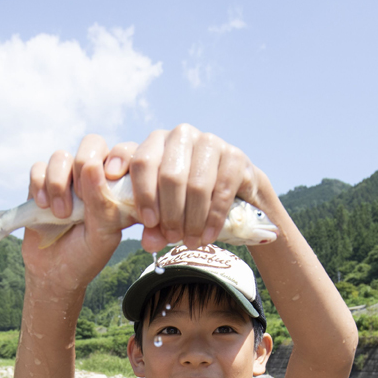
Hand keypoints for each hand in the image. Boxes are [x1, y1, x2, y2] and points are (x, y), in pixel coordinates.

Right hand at [22, 136, 136, 289]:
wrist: (55, 273)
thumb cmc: (86, 255)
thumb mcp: (102, 235)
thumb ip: (102, 203)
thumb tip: (91, 166)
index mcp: (117, 186)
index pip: (125, 152)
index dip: (120, 157)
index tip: (113, 176)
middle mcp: (93, 176)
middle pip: (91, 143)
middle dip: (84, 164)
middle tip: (81, 196)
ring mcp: (66, 179)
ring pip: (61, 155)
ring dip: (59, 182)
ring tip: (61, 212)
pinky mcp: (41, 184)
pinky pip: (38, 168)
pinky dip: (40, 184)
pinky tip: (44, 206)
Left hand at [128, 124, 263, 251]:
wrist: (235, 188)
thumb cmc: (188, 196)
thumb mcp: (165, 207)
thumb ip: (153, 224)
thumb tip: (149, 243)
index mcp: (157, 141)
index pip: (142, 161)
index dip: (143, 194)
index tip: (148, 222)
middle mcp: (182, 135)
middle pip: (170, 176)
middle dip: (170, 214)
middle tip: (172, 238)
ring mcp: (210, 142)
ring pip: (196, 185)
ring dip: (192, 220)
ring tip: (191, 242)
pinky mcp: (234, 156)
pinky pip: (221, 191)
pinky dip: (213, 218)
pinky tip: (208, 236)